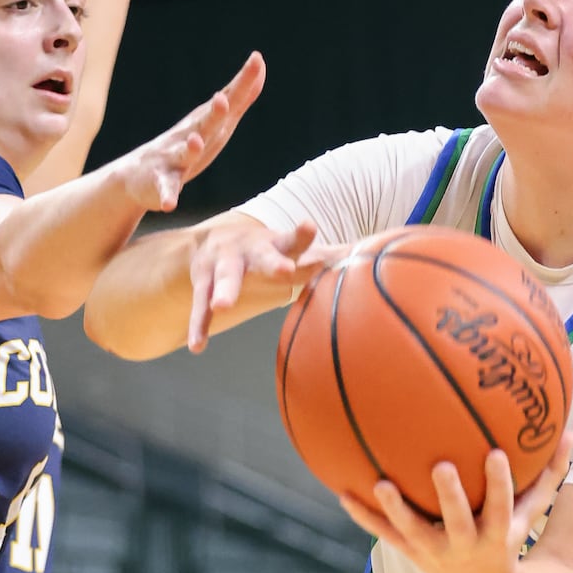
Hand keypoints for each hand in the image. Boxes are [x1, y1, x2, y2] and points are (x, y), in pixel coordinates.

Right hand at [118, 52, 264, 213]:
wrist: (136, 176)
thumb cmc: (184, 147)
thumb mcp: (215, 122)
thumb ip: (238, 98)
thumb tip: (259, 67)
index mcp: (206, 124)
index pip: (228, 101)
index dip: (241, 83)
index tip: (256, 59)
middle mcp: (189, 138)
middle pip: (205, 124)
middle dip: (214, 113)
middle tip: (222, 99)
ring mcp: (172, 161)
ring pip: (183, 154)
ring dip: (190, 148)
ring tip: (196, 142)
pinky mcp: (160, 185)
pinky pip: (165, 191)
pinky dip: (167, 196)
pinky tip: (170, 203)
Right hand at [187, 219, 320, 352]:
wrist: (213, 239)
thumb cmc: (268, 252)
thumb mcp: (292, 250)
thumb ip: (327, 254)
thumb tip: (374, 254)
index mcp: (276, 244)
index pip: (293, 240)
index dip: (302, 235)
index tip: (310, 228)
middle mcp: (249, 251)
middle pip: (263, 257)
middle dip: (273, 264)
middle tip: (284, 271)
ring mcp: (223, 265)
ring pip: (225, 278)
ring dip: (225, 292)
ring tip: (224, 307)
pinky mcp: (203, 283)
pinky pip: (201, 307)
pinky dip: (199, 324)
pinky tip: (198, 345)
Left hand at [340, 431, 572, 572]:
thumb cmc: (508, 539)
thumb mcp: (532, 514)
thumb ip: (550, 474)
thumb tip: (571, 429)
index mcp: (496, 533)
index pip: (501, 505)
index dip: (498, 482)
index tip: (496, 453)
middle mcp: (465, 544)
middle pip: (458, 520)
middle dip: (450, 496)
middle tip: (441, 466)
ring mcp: (434, 551)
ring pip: (413, 531)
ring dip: (397, 509)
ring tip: (381, 483)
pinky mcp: (410, 552)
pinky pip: (384, 534)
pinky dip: (364, 516)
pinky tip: (343, 493)